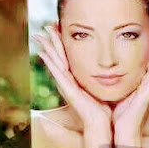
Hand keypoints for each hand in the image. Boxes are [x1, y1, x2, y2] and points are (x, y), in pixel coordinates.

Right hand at [34, 24, 112, 147]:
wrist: (101, 123)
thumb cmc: (104, 107)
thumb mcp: (102, 87)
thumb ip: (103, 77)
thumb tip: (111, 67)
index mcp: (77, 78)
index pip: (69, 56)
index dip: (64, 42)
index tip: (61, 28)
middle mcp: (69, 80)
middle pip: (59, 55)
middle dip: (52, 40)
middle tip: (47, 24)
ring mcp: (66, 84)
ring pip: (54, 61)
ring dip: (46, 47)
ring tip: (38, 34)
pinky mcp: (66, 89)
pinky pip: (56, 72)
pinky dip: (48, 62)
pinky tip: (41, 52)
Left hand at [113, 21, 148, 147]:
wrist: (118, 129)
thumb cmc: (115, 113)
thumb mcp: (111, 91)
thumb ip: (109, 79)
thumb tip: (101, 68)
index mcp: (135, 80)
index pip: (143, 57)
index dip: (148, 43)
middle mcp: (143, 81)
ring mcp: (147, 86)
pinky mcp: (147, 92)